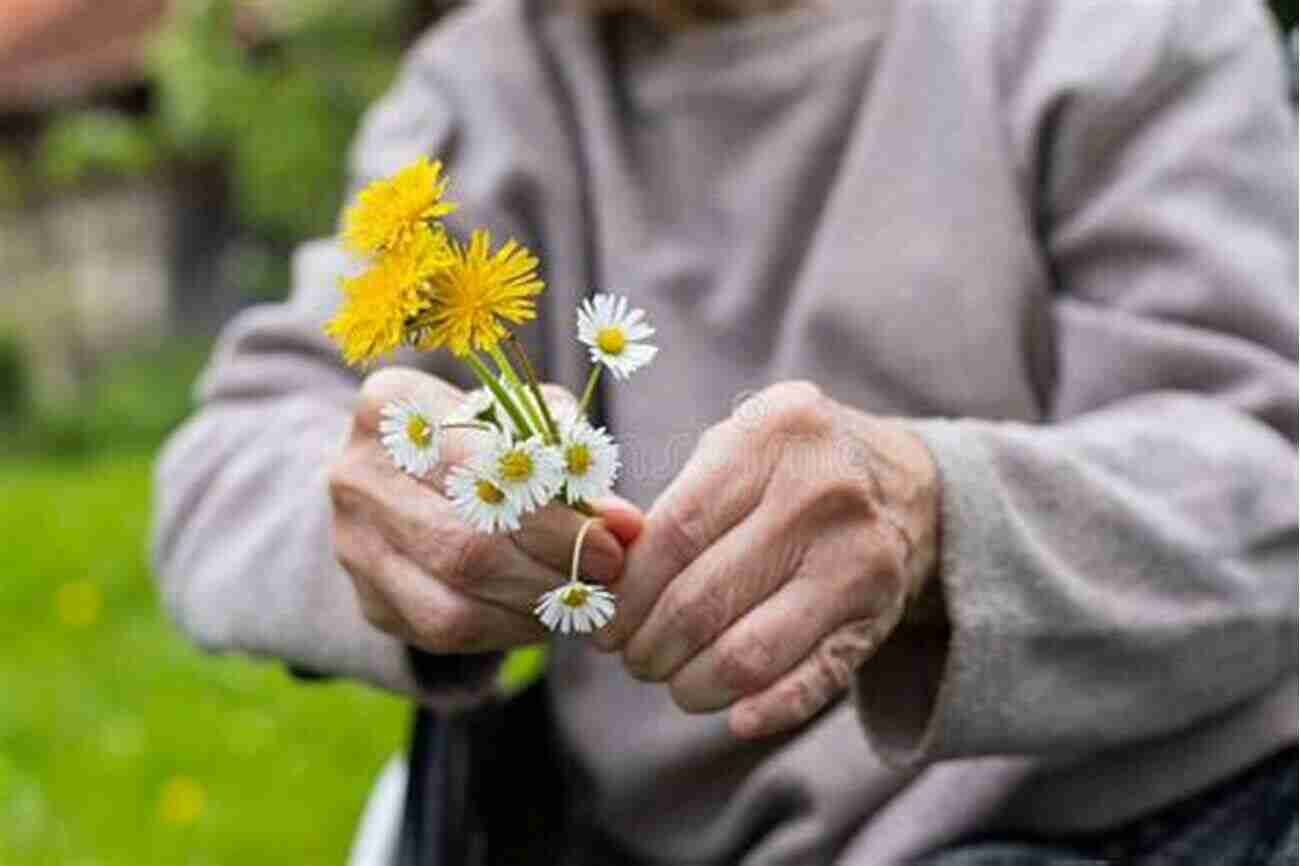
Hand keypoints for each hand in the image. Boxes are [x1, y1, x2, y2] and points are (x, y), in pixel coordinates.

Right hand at [329, 367, 642, 653]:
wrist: (409, 481)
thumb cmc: (486, 440)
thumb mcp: (528, 424)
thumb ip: (573, 463)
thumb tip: (625, 525)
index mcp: (393, 404)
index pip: (478, 467)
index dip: (553, 514)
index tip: (611, 542)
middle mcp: (357, 472)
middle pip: (465, 541)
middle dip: (551, 567)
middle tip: (606, 576)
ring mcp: (352, 541)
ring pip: (453, 598)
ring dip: (534, 606)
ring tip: (583, 598)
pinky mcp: (367, 598)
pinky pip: (443, 632)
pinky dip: (508, 630)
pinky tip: (544, 614)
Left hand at [596, 381, 938, 738]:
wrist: (906, 483)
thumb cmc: (790, 467)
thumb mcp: (736, 446)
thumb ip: (671, 501)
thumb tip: (601, 575)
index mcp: (774, 435)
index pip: (676, 533)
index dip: (628, 592)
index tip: (604, 621)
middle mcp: (822, 493)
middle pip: (703, 599)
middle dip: (650, 645)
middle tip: (633, 657)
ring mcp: (858, 558)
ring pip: (749, 653)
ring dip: (693, 684)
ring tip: (674, 680)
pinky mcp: (881, 614)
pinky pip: (813, 681)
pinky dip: (767, 711)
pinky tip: (735, 717)